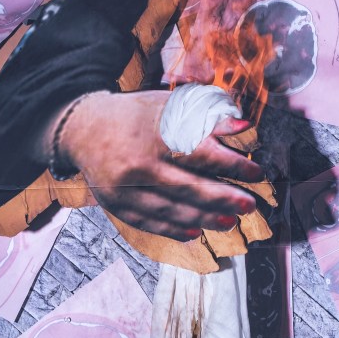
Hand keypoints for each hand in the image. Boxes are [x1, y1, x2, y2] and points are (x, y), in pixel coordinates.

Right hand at [49, 90, 263, 240]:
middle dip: (222, 199)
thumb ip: (206, 114)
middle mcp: (138, 163)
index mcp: (154, 134)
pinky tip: (195, 232)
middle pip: (187, 187)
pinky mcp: (115, 204)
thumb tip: (242, 126)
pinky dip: (173, 230)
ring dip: (204, 219)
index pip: (201, 153)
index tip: (256, 173)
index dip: (232, 165)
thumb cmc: (134, 115)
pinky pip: (148, 222)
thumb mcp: (169, 105)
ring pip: (170, 210)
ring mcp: (124, 187)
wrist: (83, 128)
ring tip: (229, 222)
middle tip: (249, 206)